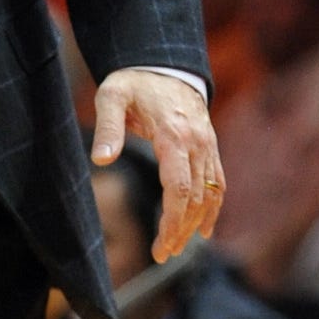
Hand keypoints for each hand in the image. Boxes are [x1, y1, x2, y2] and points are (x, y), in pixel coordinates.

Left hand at [91, 68, 223, 261]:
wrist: (164, 64)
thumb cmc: (134, 81)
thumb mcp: (111, 95)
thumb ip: (107, 127)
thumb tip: (100, 160)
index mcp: (173, 134)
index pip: (179, 188)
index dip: (172, 221)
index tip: (160, 246)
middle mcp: (197, 143)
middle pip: (196, 198)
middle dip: (181, 230)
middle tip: (163, 254)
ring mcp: (208, 145)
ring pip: (210, 194)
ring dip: (195, 224)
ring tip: (176, 248)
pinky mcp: (211, 147)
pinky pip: (218, 183)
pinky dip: (213, 208)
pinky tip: (203, 230)